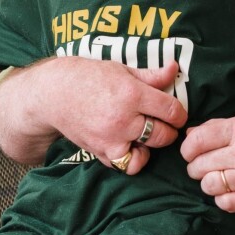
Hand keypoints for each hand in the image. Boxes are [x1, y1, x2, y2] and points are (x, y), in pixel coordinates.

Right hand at [0, 57, 187, 174]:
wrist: (54, 94)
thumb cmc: (90, 77)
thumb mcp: (122, 70)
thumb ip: (151, 75)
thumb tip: (175, 69)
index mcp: (132, 94)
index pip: (172, 111)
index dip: (180, 113)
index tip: (177, 113)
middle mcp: (123, 119)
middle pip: (162, 135)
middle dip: (169, 130)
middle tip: (164, 123)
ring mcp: (110, 138)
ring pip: (145, 155)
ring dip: (150, 147)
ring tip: (146, 136)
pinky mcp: (99, 152)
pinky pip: (124, 165)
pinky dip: (130, 158)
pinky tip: (129, 144)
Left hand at [181, 115, 234, 211]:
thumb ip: (218, 127)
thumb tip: (190, 135)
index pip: (198, 141)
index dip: (187, 148)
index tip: (189, 151)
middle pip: (199, 165)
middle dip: (195, 166)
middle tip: (204, 164)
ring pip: (209, 185)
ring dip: (208, 182)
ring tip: (218, 175)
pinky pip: (225, 203)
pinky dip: (222, 197)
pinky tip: (229, 188)